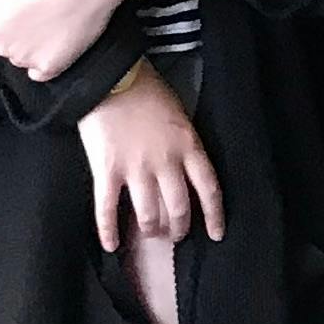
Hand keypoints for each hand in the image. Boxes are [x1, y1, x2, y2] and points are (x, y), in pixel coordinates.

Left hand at [0, 0, 167, 82]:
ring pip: (23, 56)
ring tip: (57, 18)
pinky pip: (42, 71)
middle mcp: (1, 48)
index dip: (7, 10)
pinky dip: (49, 59)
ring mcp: (27, 60)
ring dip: (34, 44)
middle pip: (6, 42)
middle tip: (43, 5)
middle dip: (19, 28)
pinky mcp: (51, 68)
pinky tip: (60, 39)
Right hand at [78, 70, 224, 252]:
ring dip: (151, 230)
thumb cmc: (147, 91)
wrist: (112, 77)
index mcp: (189, 146)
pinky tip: (112, 246)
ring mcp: (136, 169)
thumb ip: (185, 144)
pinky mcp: (107, 171)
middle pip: (179, 208)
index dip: (214, 216)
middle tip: (176, 235)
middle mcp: (166, 163)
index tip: (216, 234)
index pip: (209, 189)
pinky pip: (107, 210)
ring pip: (149, 215)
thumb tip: (185, 170)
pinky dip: (109, 231)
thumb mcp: (180, 115)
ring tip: (150, 234)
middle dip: (179, 228)